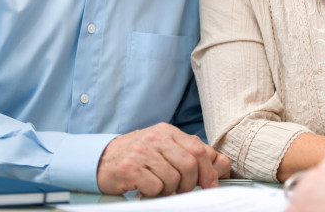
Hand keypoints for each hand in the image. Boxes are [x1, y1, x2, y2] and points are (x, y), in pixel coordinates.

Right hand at [96, 123, 229, 195]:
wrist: (101, 159)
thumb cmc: (139, 156)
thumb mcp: (166, 149)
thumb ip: (193, 154)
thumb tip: (223, 165)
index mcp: (168, 131)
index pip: (199, 149)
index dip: (209, 171)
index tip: (211, 186)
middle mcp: (156, 137)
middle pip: (189, 165)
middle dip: (190, 184)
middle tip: (181, 190)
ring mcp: (142, 151)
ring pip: (173, 179)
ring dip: (169, 190)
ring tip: (158, 186)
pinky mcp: (130, 168)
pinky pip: (156, 187)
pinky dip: (154, 193)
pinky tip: (145, 187)